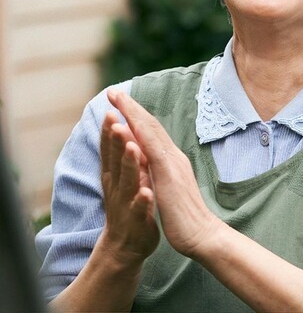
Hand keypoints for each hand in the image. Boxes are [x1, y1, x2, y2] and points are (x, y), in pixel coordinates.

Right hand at [99, 109, 159, 263]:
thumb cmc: (130, 207)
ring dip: (129, 163)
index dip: (112, 125)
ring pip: (128, 181)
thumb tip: (129, 129)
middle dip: (115, 137)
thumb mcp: (128, 177)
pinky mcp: (139, 221)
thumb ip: (127, 155)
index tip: (112, 101)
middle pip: (116, 158)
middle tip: (112, 114)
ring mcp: (128, 203)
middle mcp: (119, 186)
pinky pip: (141, 209)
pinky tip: (146, 192)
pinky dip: (142, 200)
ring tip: (131, 146)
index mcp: (118, 174)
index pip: (114, 146)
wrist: (128, 246)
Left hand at [107, 89, 224, 258]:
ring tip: (118, 100)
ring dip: (134, 115)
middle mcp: (172, 157)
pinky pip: (153, 153)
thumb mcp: (170, 185)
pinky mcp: (169, 177)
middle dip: (132, 107)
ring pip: (151, 134)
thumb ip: (162, 169)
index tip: (120, 100)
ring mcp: (173, 165)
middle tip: (114, 91)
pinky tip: (127, 127)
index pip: (151, 132)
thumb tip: (151, 157)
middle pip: (150, 126)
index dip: (135, 114)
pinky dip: (140, 138)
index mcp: (170, 160)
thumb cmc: (184, 213)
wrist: (201, 233)